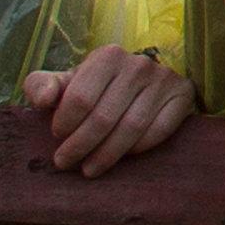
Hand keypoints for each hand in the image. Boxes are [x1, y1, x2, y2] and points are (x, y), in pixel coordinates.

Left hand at [22, 44, 191, 176]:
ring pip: (131, 128)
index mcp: (107, 56)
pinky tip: (122, 156)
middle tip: (66, 162)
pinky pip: (159, 131)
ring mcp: (164, 80)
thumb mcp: (66, 82)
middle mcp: (138, 64)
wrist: (139, 81)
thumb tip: (42, 100)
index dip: (65, 124)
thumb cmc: (95, 86)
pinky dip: (138, 148)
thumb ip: (42, 86)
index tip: (57, 138)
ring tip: (89, 168)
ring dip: (107, 154)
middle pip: (104, 117)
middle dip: (80, 146)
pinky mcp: (182, 96)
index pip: (81, 98)